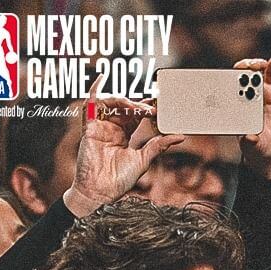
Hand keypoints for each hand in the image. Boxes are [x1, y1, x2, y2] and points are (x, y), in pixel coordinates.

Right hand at [62, 75, 184, 217]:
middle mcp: (114, 129)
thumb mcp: (143, 159)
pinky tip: (101, 78)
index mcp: (127, 137)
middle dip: (139, 105)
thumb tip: (180, 136)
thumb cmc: (120, 179)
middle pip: (126, 108)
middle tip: (153, 106)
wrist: (101, 190)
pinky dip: (95, 89)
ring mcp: (101, 126)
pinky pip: (90, 103)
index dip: (147, 109)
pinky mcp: (89, 126)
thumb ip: (159, 145)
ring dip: (125, 102)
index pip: (137, 116)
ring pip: (113, 104)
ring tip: (138, 108)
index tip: (160, 106)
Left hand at [236, 56, 270, 179]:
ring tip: (258, 65)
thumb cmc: (258, 149)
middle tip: (243, 68)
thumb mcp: (253, 148)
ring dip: (255, 65)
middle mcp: (246, 98)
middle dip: (241, 70)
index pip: (229, 90)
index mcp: (236, 108)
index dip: (227, 81)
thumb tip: (248, 138)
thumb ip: (251, 142)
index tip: (228, 77)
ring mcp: (260, 93)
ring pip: (256, 73)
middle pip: (241, 77)